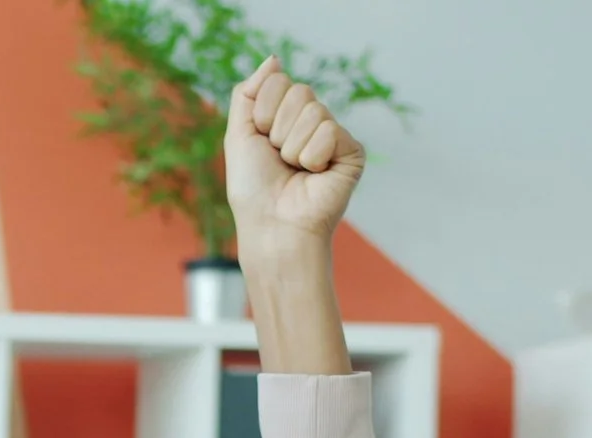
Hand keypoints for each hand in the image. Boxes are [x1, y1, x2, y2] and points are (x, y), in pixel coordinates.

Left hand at [224, 56, 363, 263]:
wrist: (273, 224)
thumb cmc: (254, 188)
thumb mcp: (239, 134)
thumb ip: (249, 93)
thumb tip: (274, 59)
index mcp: (285, 116)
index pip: (279, 82)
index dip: (263, 112)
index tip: (261, 141)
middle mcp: (311, 122)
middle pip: (299, 91)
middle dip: (278, 128)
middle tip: (279, 159)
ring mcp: (333, 135)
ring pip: (313, 111)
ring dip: (293, 146)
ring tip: (296, 170)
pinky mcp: (352, 151)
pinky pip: (329, 130)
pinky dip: (313, 156)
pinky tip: (314, 175)